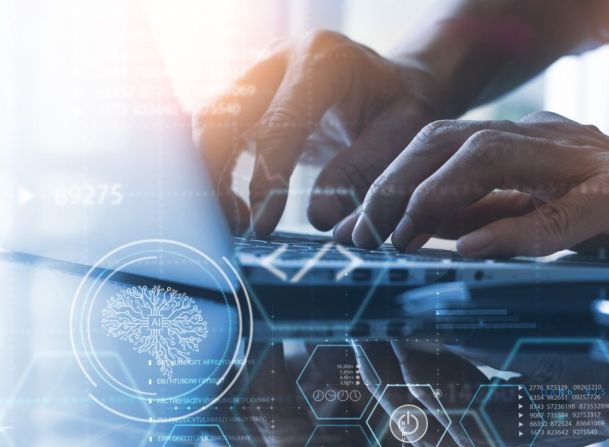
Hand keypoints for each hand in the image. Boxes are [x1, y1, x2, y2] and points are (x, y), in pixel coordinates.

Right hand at [193, 29, 449, 236]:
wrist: (393, 84)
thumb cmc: (401, 109)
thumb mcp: (401, 135)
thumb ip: (363, 171)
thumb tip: (319, 218)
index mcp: (322, 60)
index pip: (276, 123)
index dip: (265, 178)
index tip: (262, 225)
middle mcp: (278, 58)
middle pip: (221, 115)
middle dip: (217, 176)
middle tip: (241, 226)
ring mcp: (255, 73)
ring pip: (207, 123)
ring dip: (209, 175)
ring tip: (239, 221)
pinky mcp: (243, 95)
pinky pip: (213, 131)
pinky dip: (214, 171)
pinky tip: (237, 206)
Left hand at [331, 111, 608, 268]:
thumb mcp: (554, 213)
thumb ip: (496, 217)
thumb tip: (424, 236)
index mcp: (532, 141)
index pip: (437, 143)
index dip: (383, 178)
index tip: (345, 225)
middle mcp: (552, 140)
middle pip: (448, 138)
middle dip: (391, 184)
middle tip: (357, 236)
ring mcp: (590, 164)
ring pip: (489, 158)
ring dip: (431, 200)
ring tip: (395, 241)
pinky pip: (558, 212)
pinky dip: (508, 232)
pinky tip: (468, 254)